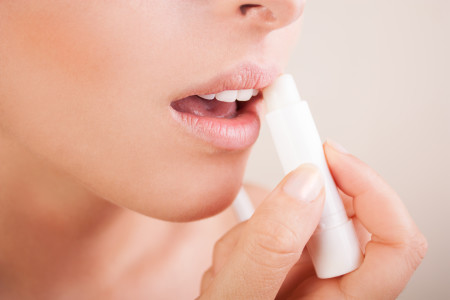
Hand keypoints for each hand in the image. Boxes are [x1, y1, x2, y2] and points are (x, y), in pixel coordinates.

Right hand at [198, 140, 426, 298]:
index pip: (395, 244)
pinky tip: (231, 261)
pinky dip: (249, 232)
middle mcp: (335, 288)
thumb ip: (269, 247)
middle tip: (260, 217)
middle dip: (294, 209)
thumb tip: (304, 185)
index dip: (370, 190)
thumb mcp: (237, 296)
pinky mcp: (291, 262)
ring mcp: (313, 274)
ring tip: (231, 262)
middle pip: (347, 218)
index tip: (328, 158)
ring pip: (308, 216)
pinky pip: (281, 222)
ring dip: (259, 227)